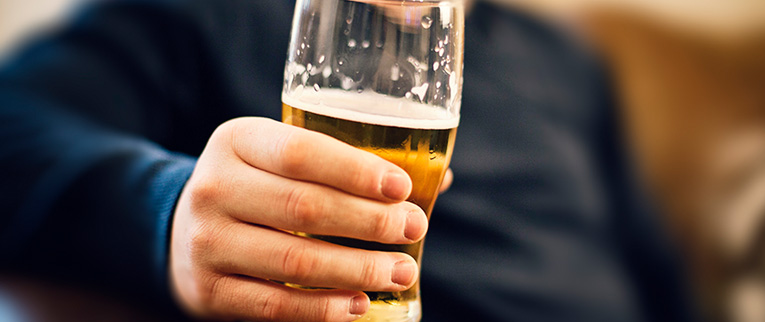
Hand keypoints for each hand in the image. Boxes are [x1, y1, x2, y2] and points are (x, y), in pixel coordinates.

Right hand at [169, 117, 430, 321]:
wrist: (184, 230)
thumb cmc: (258, 187)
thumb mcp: (280, 157)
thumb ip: (346, 164)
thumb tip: (440, 179)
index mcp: (238, 140)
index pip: (301, 152)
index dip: (356, 171)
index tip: (402, 189)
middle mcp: (214, 187)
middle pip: (304, 206)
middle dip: (370, 221)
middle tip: (414, 229)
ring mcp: (206, 241)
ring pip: (294, 260)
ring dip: (358, 269)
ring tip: (401, 271)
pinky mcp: (208, 289)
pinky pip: (274, 305)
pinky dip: (322, 308)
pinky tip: (358, 305)